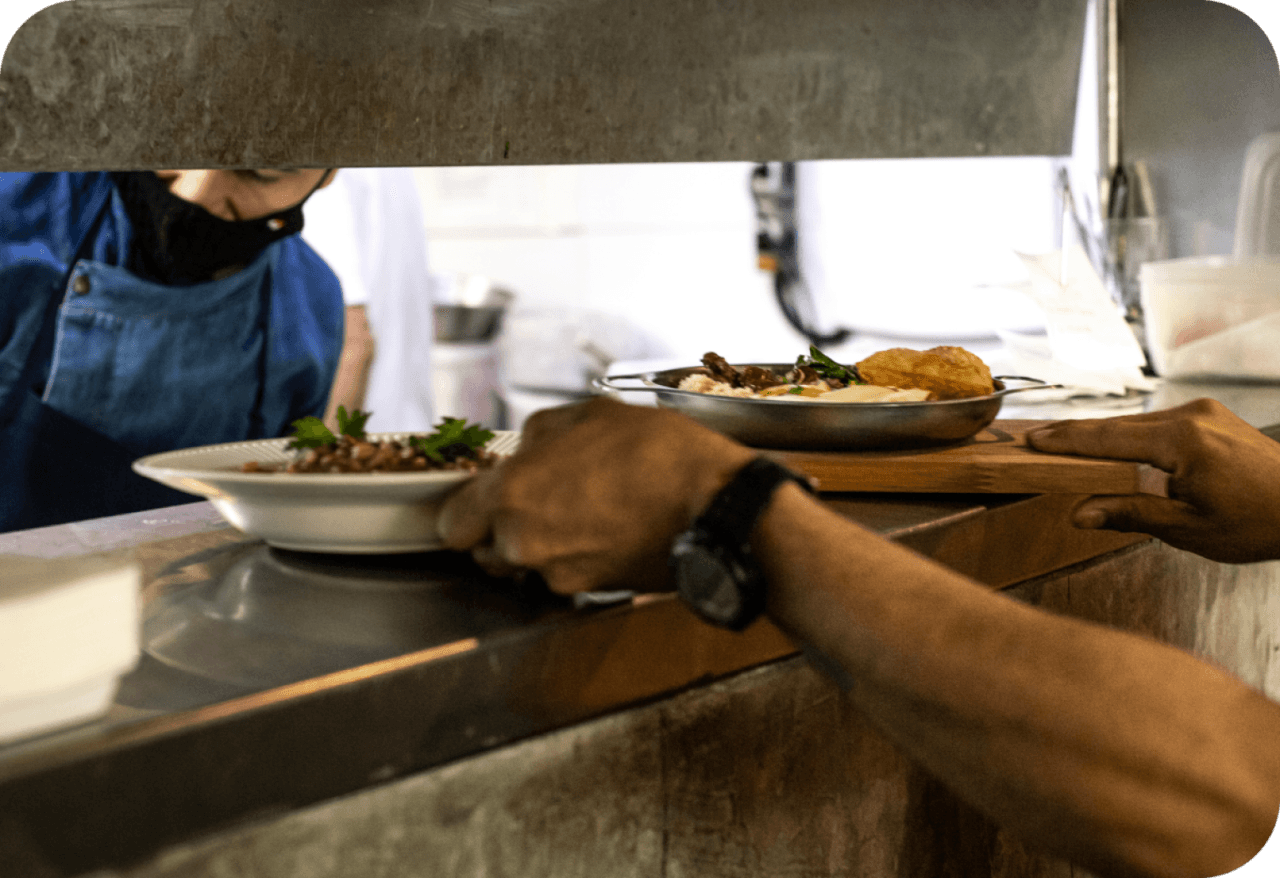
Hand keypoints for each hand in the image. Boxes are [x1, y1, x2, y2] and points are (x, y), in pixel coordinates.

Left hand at [436, 397, 757, 593]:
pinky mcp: (589, 592)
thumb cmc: (657, 454)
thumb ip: (540, 433)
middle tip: (540, 500)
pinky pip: (564, 574)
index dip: (465, 509)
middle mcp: (524, 542)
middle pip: (484, 550)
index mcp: (511, 494)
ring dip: (540, 545)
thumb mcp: (590, 414)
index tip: (479, 501)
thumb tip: (524, 451)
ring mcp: (557, 573)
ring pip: (525, 565)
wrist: (714, 504)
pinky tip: (606, 527)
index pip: (452, 523)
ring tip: (582, 510)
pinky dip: (576, 556)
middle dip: (502, 529)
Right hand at [1025, 399, 1279, 561]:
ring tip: (1069, 446)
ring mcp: (1203, 413)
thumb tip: (1082, 514)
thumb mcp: (1188, 528)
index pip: (1107, 437)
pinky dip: (1131, 436)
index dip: (1066, 441)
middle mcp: (1192, 417)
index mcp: (1183, 442)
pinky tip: (1114, 448)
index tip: (1034, 440)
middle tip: (1039, 440)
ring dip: (1104, 437)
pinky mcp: (1212, 417)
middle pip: (1118, 426)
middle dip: (1078, 436)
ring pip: (1137, 423)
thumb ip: (1130, 514)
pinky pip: (1158, 424)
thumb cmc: (1260, 522)